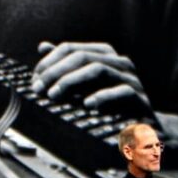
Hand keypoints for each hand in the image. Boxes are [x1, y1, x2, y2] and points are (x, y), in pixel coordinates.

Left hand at [33, 41, 152, 116]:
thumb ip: (66, 66)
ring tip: (54, 95)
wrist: (143, 131)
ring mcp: (132, 79)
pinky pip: (122, 92)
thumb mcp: (84, 85)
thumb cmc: (108, 105)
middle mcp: (120, 63)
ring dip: (71, 81)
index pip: (71, 49)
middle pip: (82, 57)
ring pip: (99, 69)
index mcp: (105, 55)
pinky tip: (87, 105)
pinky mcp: (141, 99)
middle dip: (56, 72)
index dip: (49, 62)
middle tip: (39, 89)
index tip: (34, 80)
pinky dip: (102, 96)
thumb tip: (42, 46)